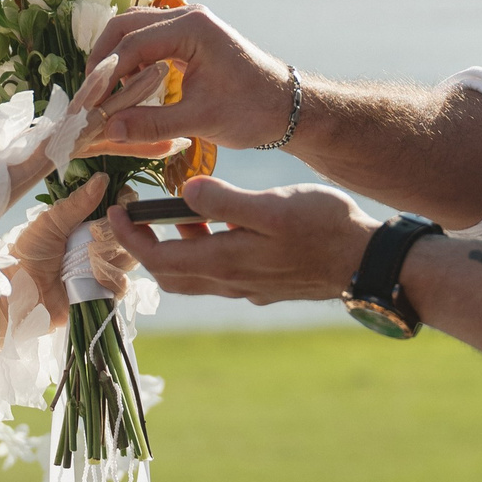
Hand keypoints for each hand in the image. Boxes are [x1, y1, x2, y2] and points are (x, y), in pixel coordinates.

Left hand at [9, 173, 139, 316]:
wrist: (22, 293)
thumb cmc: (29, 254)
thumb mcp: (50, 223)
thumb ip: (77, 203)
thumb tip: (102, 178)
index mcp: (84, 222)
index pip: (116, 208)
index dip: (123, 206)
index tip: (122, 204)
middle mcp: (96, 243)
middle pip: (126, 233)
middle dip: (114, 236)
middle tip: (93, 241)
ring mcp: (101, 267)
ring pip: (127, 257)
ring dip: (110, 259)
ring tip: (88, 263)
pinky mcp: (103, 290)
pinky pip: (122, 283)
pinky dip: (111, 280)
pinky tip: (95, 280)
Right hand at [89, 6, 294, 154]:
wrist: (288, 107)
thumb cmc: (254, 111)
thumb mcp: (201, 120)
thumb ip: (152, 123)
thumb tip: (107, 129)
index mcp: (192, 28)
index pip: (130, 45)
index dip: (103, 77)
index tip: (86, 106)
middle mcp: (187, 17)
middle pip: (124, 27)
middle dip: (101, 61)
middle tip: (88, 98)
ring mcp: (188, 25)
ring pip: (133, 32)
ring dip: (114, 61)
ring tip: (103, 97)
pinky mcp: (189, 39)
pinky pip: (148, 42)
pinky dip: (130, 63)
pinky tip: (126, 92)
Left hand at [106, 176, 377, 304]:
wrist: (366, 262)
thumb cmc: (324, 227)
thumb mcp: (273, 206)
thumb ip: (225, 201)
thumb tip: (184, 192)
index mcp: (225, 262)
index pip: (159, 258)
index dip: (130, 237)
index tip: (115, 212)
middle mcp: (230, 282)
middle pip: (170, 273)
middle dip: (144, 247)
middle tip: (133, 216)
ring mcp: (248, 288)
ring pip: (194, 276)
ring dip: (176, 248)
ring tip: (177, 211)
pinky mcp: (265, 286)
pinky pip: (219, 275)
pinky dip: (203, 253)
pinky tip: (219, 227)